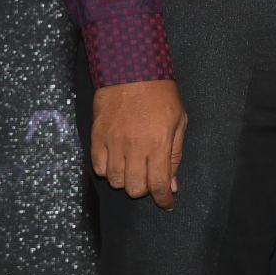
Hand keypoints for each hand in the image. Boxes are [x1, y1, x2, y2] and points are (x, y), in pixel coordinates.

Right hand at [89, 78, 187, 209]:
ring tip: (134, 168)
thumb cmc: (161, 94)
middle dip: (145, 189)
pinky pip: (98, 168)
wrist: (131, 71)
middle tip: (150, 178)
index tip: (167, 203)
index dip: (164, 199)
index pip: (159, 184)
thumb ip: (175, 154)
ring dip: (126, 181)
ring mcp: (112, 143)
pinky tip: (117, 161)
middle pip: (134, 188)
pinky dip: (108, 170)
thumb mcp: (179, 121)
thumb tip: (171, 184)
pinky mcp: (96, 138)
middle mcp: (134, 147)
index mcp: (158, 143)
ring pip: (115, 181)